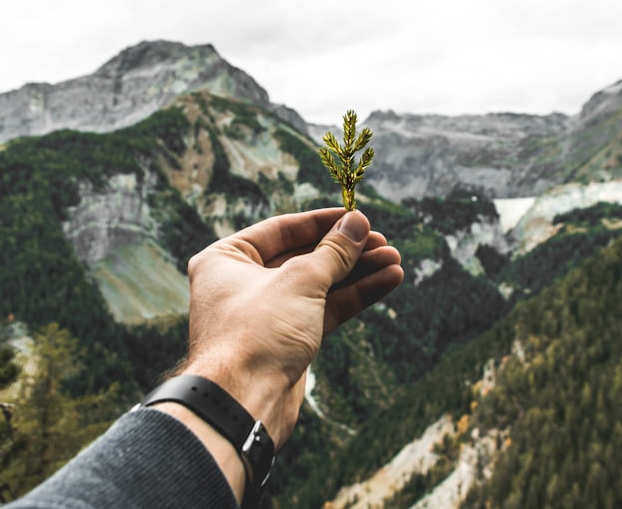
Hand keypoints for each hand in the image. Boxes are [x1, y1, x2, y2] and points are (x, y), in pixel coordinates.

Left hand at [177, 208, 402, 446]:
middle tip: (384, 242)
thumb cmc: (256, 334)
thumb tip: (357, 223)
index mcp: (226, 260)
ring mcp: (266, 314)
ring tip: (395, 260)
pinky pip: (324, 310)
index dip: (323, 223)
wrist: (242, 404)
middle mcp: (242, 283)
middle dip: (347, 251)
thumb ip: (333, 251)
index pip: (282, 230)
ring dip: (358, 273)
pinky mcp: (287, 341)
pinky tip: (387, 281)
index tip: (358, 217)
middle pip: (303, 256)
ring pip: (318, 285)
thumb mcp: (300, 281)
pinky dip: (353, 296)